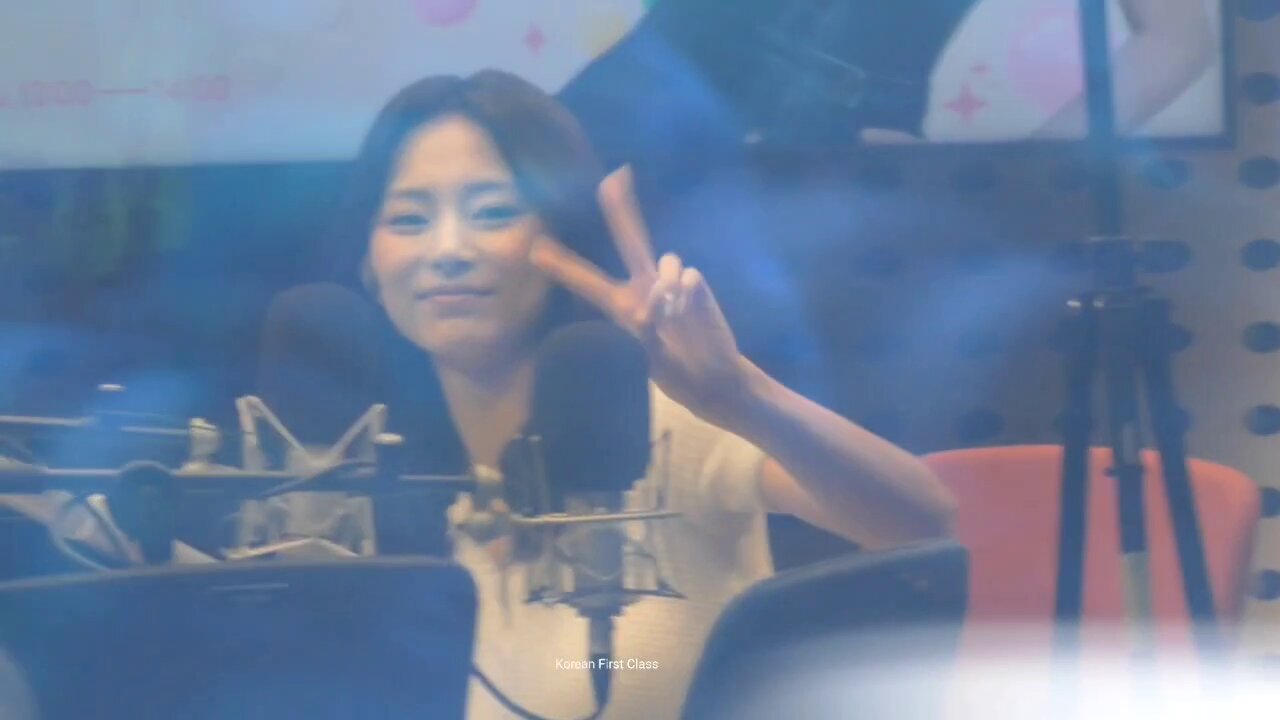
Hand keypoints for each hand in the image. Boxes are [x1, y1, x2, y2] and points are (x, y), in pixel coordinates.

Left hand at [529, 165, 750, 425]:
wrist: (710, 379)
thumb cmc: (671, 370)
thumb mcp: (644, 355)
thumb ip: (644, 326)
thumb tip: (654, 299)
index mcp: (620, 303)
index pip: (586, 280)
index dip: (562, 264)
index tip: (535, 248)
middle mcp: (644, 283)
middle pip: (631, 237)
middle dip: (621, 206)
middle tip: (614, 175)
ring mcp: (672, 282)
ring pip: (666, 260)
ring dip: (666, 284)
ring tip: (670, 313)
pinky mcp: (698, 286)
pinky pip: (689, 276)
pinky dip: (687, 294)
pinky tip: (690, 313)